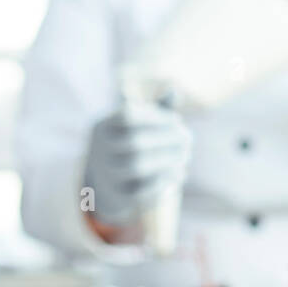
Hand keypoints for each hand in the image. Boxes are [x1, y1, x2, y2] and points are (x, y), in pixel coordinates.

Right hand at [83, 103, 191, 224]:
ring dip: (167, 160)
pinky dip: (164, 181)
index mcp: (101, 128)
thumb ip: (153, 110)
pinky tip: (180, 173)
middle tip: (189, 138)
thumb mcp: (133, 127)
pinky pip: (141, 190)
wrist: (102, 188)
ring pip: (137, 166)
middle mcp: (98, 151)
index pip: (128, 115)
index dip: (156, 116)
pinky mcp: (116, 197)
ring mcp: (105, 175)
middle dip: (167, 139)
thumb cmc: (125, 149)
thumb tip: (173, 89)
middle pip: (134, 142)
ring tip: (186, 156)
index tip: (178, 120)